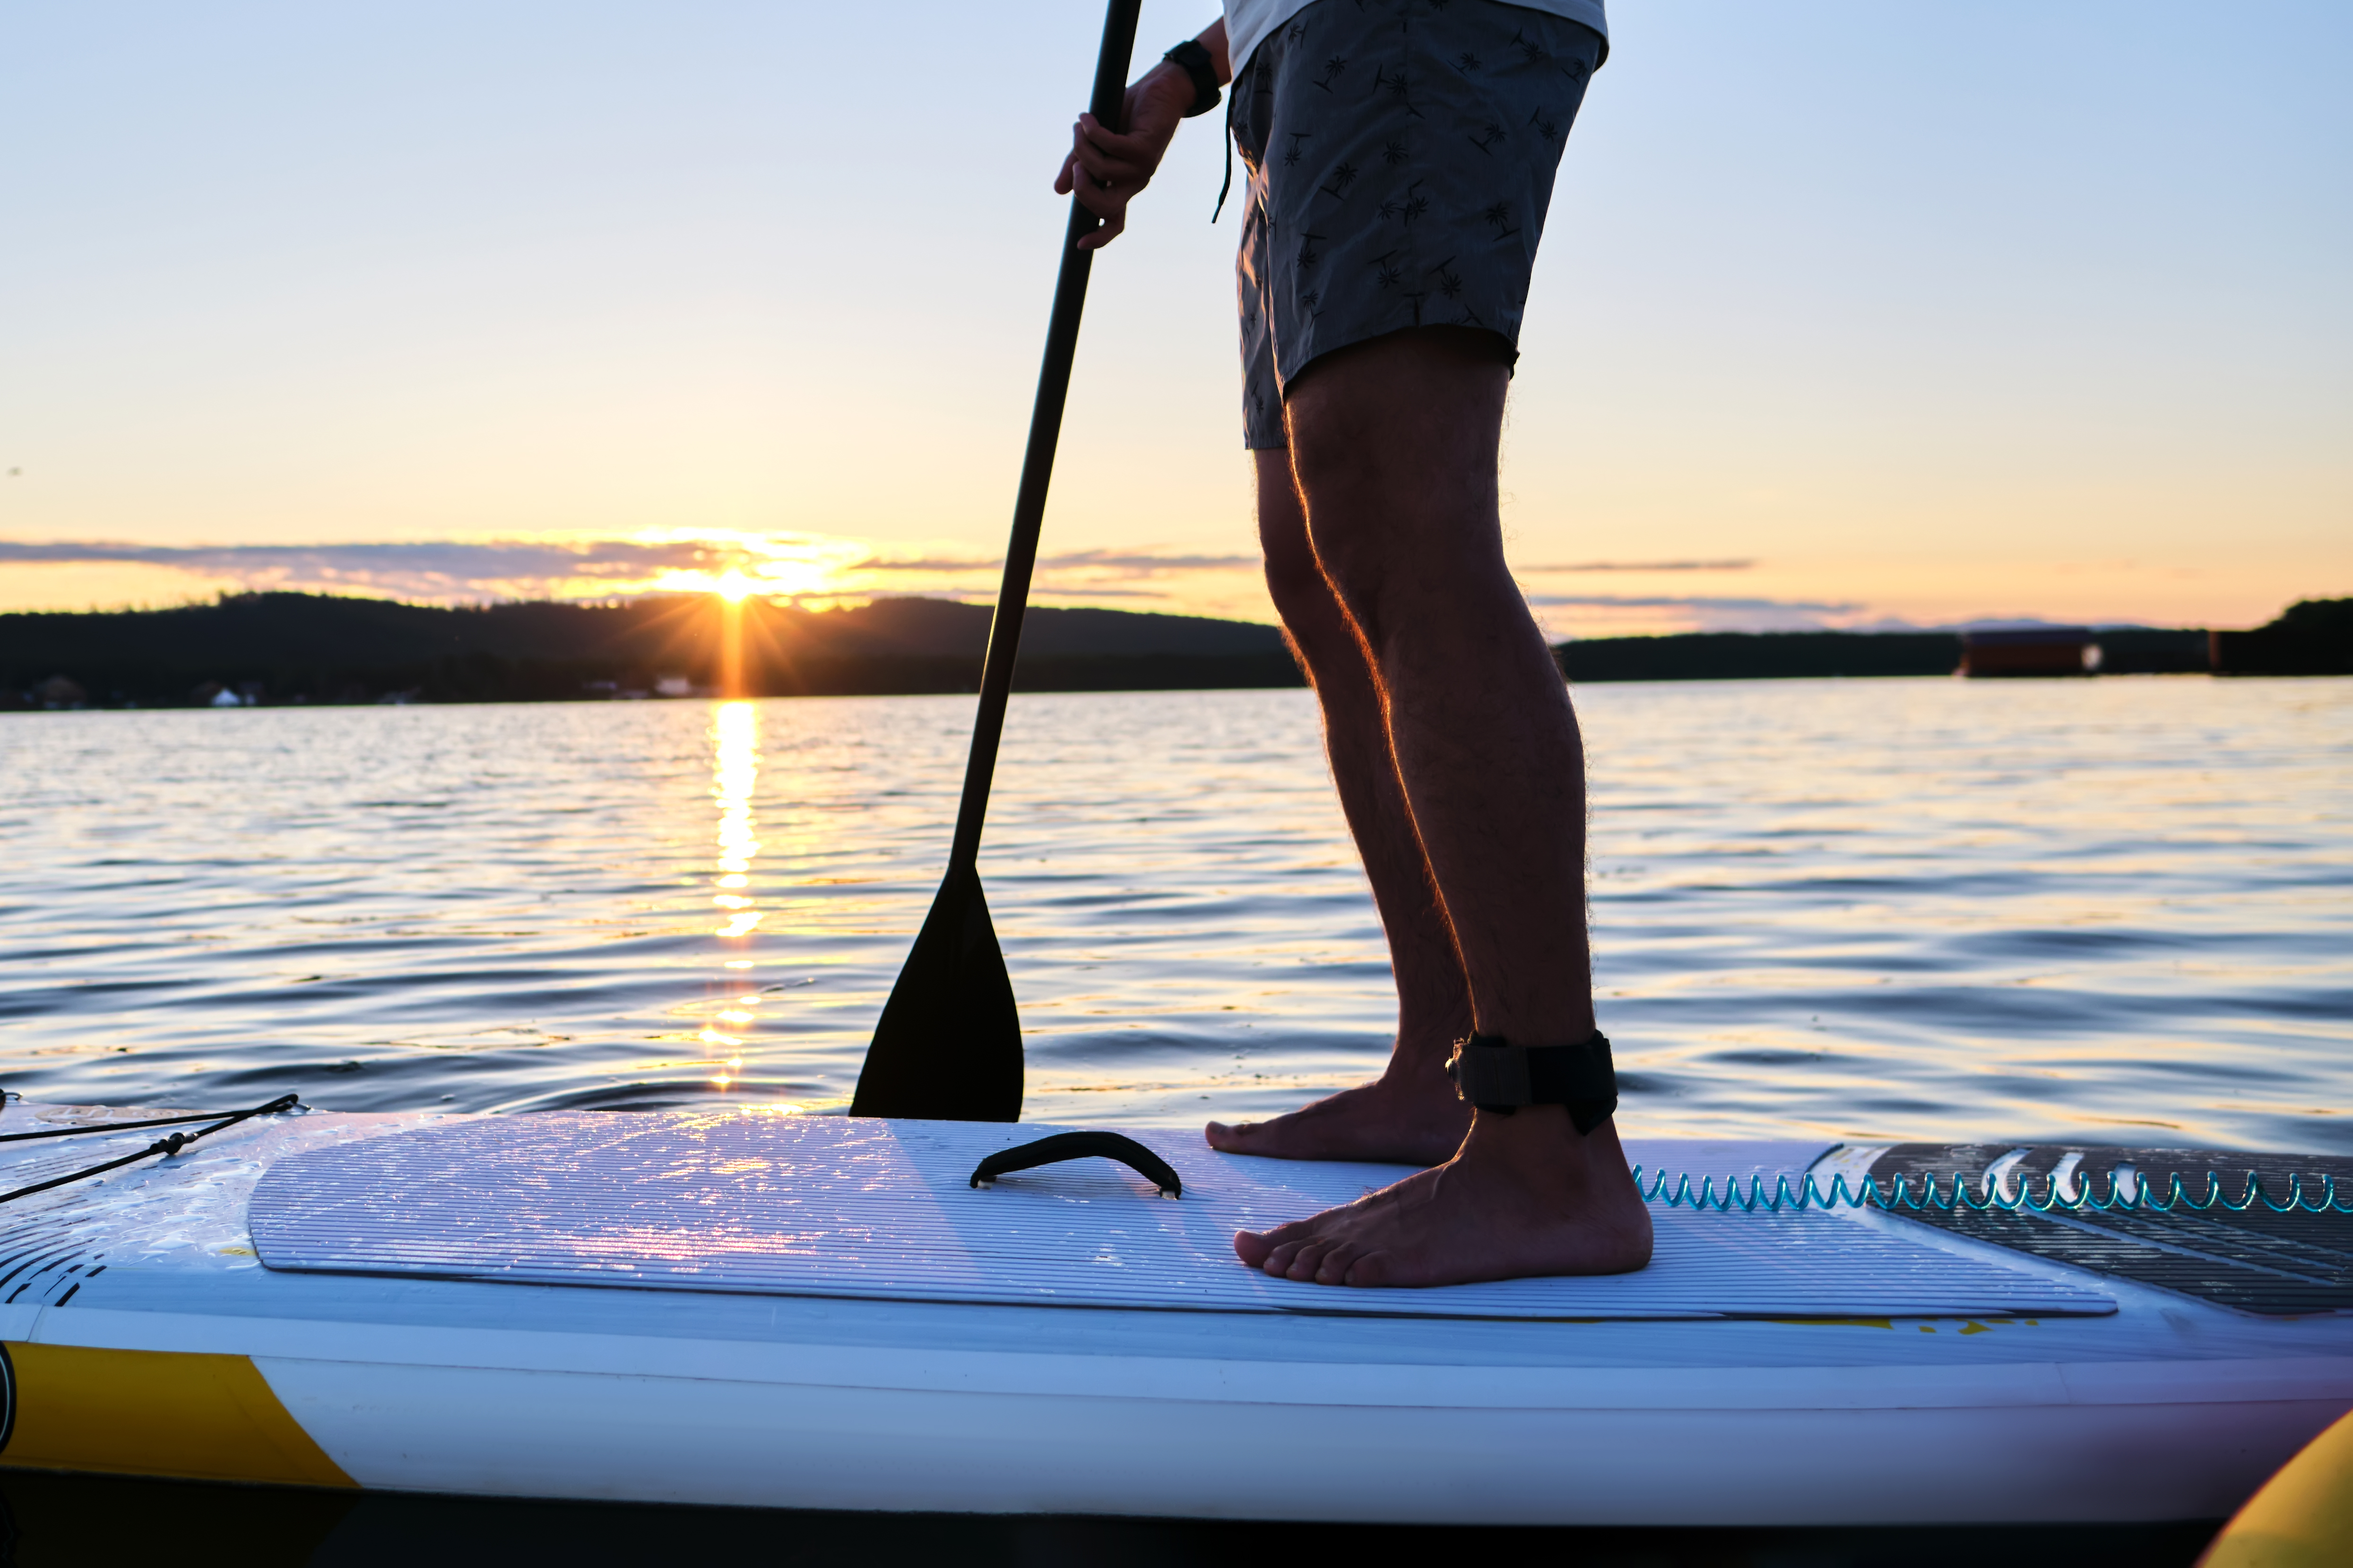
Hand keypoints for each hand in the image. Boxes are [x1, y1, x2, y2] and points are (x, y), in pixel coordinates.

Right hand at [1053, 64, 1192, 250]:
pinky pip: (1109, 146)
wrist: (1160, 89)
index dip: (1101, 238)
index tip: (1081, 244)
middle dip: (1083, 189)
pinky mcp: (1145, 149)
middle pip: (1106, 207)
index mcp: (1123, 185)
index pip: (1115, 221)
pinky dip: (1092, 132)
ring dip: (1082, 146)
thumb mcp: (1096, 143)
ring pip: (1101, 170)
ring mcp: (1142, 168)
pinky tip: (1086, 119)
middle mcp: (1134, 181)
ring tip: (1081, 125)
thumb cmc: (1128, 115)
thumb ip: (1078, 165)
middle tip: (1076, 164)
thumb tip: (1059, 191)